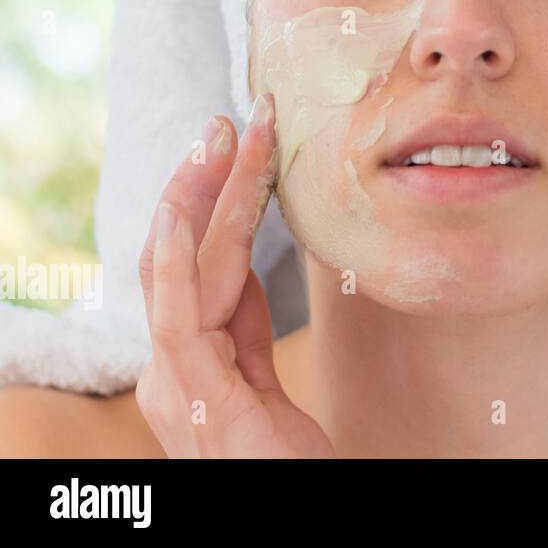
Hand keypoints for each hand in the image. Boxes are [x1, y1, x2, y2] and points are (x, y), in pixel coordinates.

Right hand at [135, 94, 334, 457]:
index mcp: (187, 363)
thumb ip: (242, 334)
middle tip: (226, 121)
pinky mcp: (198, 398)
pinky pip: (176, 318)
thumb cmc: (282, 464)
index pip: (192, 267)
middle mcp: (171, 370)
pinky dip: (172, 261)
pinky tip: (178, 213)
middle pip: (177, 258)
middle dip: (199, 185)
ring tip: (220, 138)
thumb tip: (240, 277)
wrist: (295, 512)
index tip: (234, 151)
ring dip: (202, 198)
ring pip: (182, 269)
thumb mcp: (263, 384)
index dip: (209, 206)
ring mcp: (177, 386)